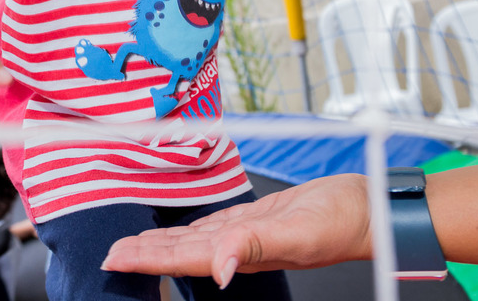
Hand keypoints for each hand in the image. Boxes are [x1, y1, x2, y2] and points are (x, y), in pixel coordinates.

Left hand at [101, 174, 372, 287]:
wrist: (368, 209)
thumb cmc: (342, 221)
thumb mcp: (297, 231)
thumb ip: (254, 245)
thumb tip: (220, 269)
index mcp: (244, 253)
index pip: (185, 258)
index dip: (148, 260)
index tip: (115, 261)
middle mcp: (240, 248)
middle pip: (181, 253)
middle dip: (144, 256)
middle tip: (109, 255)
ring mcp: (247, 235)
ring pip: (193, 241)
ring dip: (160, 244)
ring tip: (130, 246)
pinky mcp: (257, 220)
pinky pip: (213, 227)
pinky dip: (189, 230)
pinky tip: (176, 231)